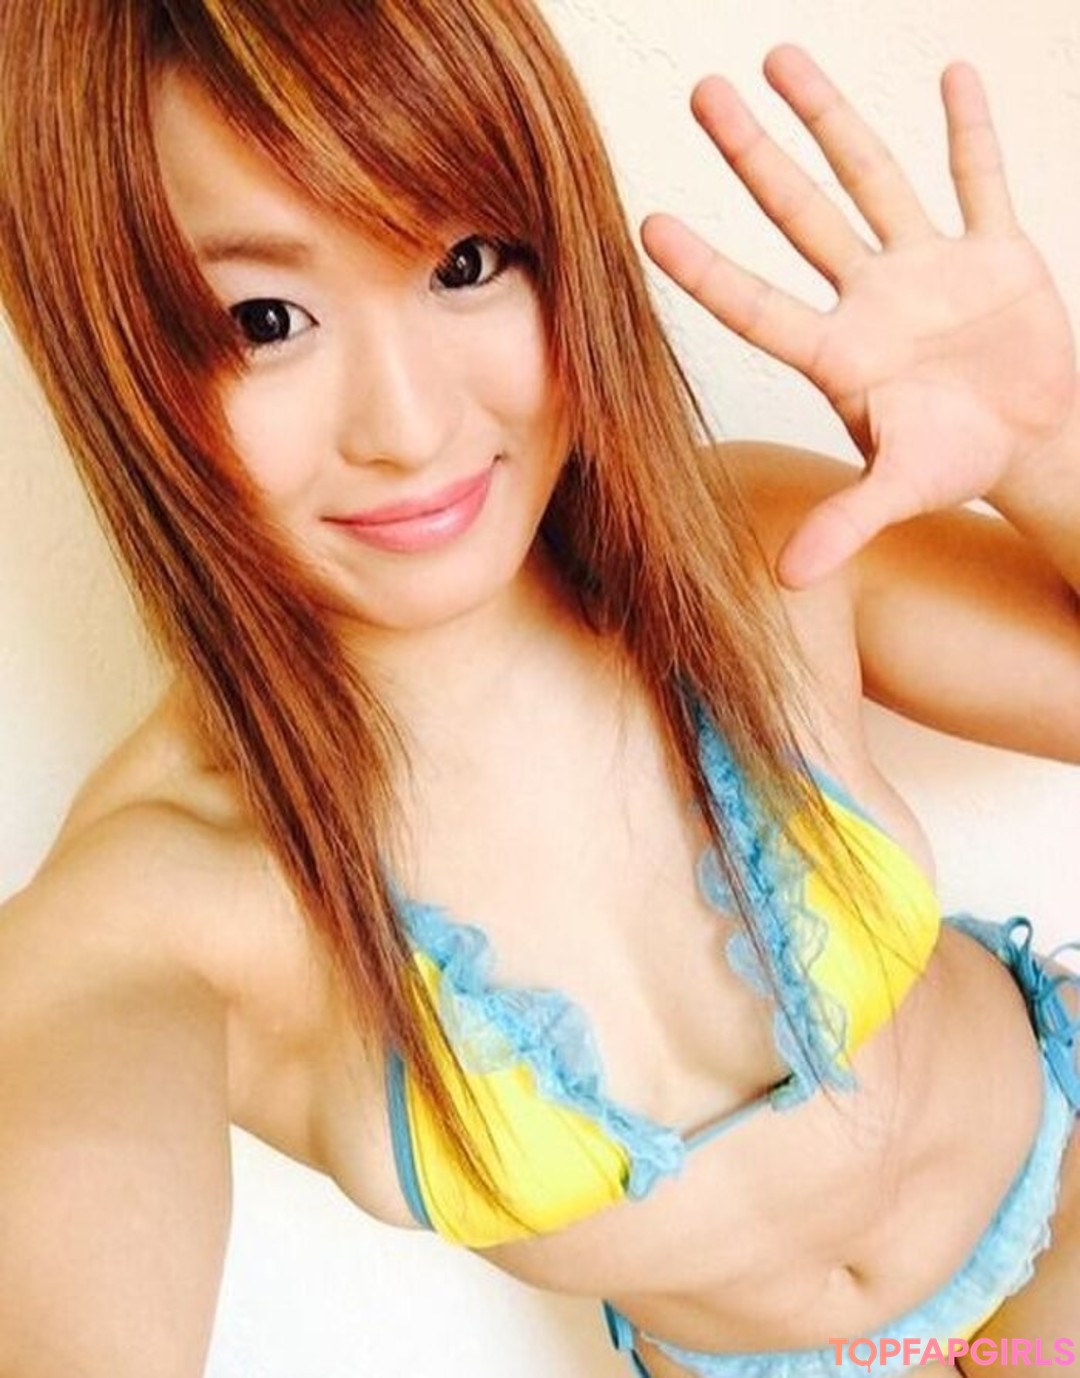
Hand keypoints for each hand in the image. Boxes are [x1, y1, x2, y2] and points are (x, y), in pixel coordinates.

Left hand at [641, 46, 1076, 587]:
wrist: (1028, 439)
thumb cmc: (956, 462)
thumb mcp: (901, 489)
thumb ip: (848, 522)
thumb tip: (788, 577)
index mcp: (840, 353)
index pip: (757, 304)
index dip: (705, 270)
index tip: (647, 225)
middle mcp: (869, 297)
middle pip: (799, 215)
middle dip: (753, 156)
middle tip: (702, 95)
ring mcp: (926, 266)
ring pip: (870, 176)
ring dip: (830, 118)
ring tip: (780, 58)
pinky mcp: (990, 249)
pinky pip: (978, 178)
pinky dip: (970, 132)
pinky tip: (950, 75)